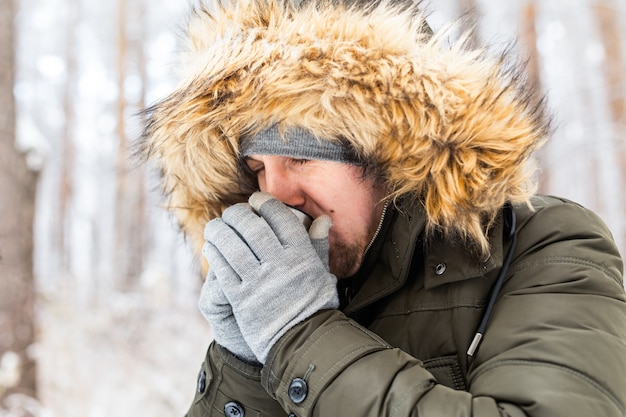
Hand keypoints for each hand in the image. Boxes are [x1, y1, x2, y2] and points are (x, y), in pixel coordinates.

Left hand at [202, 192, 338, 362]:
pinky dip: (214, 254)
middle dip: (238, 214)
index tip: (255, 200)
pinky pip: (223, 269)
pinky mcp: (241, 298)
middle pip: (252, 226)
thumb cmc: (314, 306)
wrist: (302, 343)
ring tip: (215, 226)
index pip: (280, 217)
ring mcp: (259, 281)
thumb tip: (323, 220)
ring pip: (232, 245)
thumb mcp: (322, 274)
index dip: (264, 204)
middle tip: (232, 213)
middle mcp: (280, 264)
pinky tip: (212, 247)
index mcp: (301, 255)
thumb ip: (318, 246)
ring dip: (219, 231)